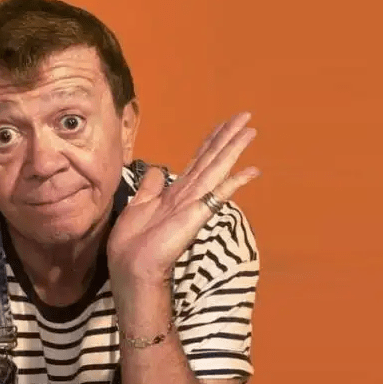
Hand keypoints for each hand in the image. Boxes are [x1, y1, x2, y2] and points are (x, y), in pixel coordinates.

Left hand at [107, 112, 259, 288]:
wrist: (131, 267)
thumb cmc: (133, 243)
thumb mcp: (138, 206)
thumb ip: (150, 188)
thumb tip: (157, 170)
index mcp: (175, 193)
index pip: (197, 161)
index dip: (210, 141)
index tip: (223, 124)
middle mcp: (189, 195)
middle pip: (211, 159)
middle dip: (228, 137)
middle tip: (246, 116)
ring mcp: (194, 204)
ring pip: (216, 169)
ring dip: (233, 149)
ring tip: (250, 130)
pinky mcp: (195, 216)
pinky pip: (218, 195)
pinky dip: (234, 183)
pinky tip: (251, 171)